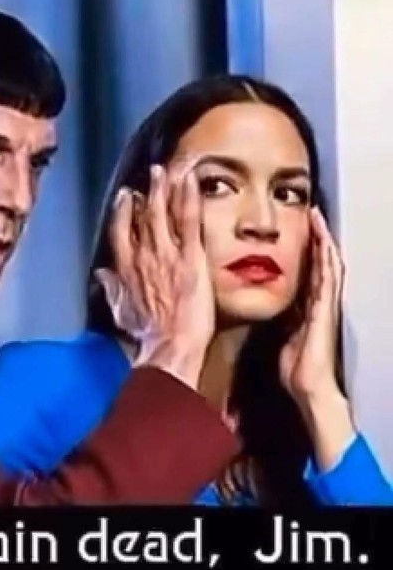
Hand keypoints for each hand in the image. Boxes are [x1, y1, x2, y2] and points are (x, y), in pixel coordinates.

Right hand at [95, 159, 214, 388]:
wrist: (170, 346)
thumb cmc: (148, 336)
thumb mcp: (122, 312)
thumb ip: (111, 289)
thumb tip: (101, 275)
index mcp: (126, 269)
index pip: (122, 232)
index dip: (124, 212)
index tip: (127, 196)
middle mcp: (144, 256)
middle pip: (142, 216)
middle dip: (147, 191)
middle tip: (153, 172)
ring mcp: (167, 254)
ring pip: (163, 213)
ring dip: (164, 187)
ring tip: (167, 168)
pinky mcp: (190, 257)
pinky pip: (188, 221)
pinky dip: (188, 198)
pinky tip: (190, 180)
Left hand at [279, 207, 343, 402]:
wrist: (310, 388)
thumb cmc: (296, 367)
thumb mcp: (282, 335)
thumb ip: (280, 320)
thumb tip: (269, 308)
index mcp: (306, 306)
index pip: (305, 270)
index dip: (302, 248)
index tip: (294, 227)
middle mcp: (318, 301)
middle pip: (317, 261)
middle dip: (314, 237)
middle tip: (310, 211)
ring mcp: (326, 304)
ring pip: (326, 264)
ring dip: (323, 240)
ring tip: (317, 216)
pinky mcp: (328, 309)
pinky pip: (329, 278)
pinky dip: (327, 258)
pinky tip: (325, 242)